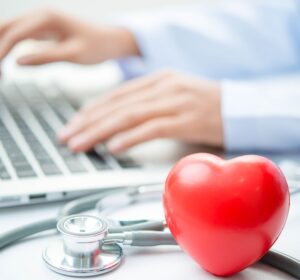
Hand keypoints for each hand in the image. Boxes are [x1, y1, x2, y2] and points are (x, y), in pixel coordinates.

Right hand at [0, 9, 138, 64]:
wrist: (111, 41)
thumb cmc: (97, 47)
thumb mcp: (74, 55)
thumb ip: (46, 57)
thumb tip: (17, 62)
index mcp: (47, 18)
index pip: (14, 33)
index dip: (0, 52)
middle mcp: (40, 15)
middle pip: (5, 27)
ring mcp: (40, 21)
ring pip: (9, 31)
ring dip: (0, 48)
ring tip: (0, 74)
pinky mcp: (42, 30)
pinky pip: (18, 37)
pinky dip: (9, 49)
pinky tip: (6, 65)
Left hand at [58, 70, 223, 152]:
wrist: (240, 108)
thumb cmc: (205, 106)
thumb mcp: (173, 97)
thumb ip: (148, 104)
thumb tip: (120, 122)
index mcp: (158, 80)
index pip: (116, 95)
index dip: (91, 111)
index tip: (73, 125)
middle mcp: (163, 86)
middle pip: (117, 105)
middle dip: (88, 122)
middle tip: (67, 137)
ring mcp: (175, 101)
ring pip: (129, 116)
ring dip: (100, 131)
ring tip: (81, 144)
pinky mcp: (186, 119)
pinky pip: (152, 128)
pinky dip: (130, 138)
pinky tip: (113, 147)